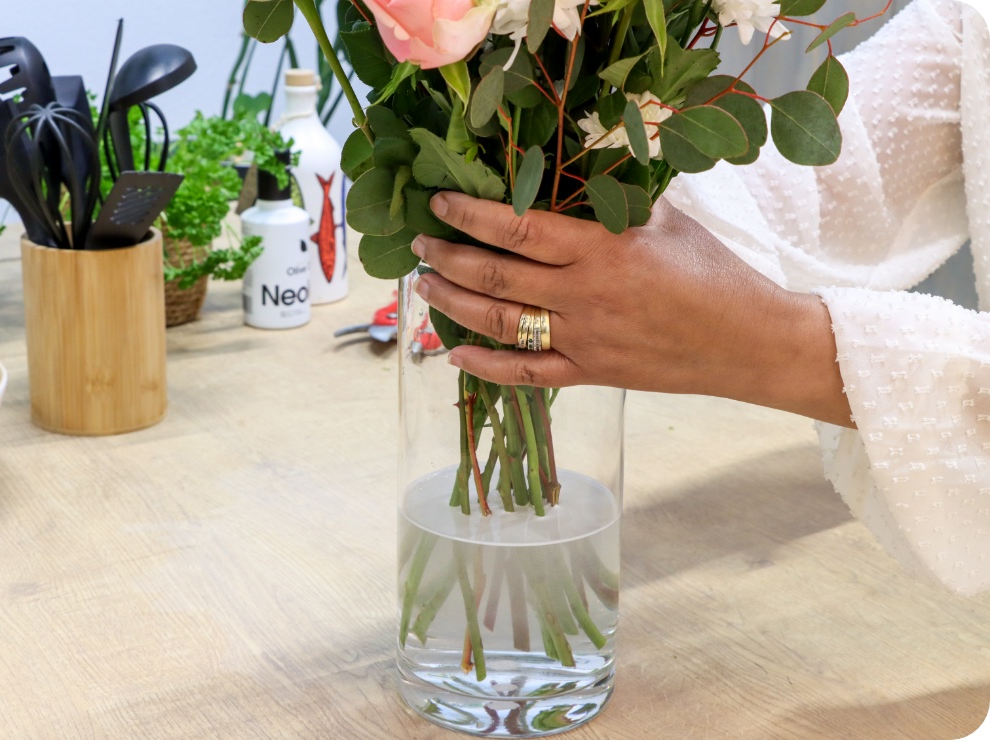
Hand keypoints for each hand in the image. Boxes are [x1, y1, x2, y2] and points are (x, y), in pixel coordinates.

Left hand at [413, 191, 852, 427]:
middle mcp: (584, 294)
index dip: (471, 216)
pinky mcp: (590, 374)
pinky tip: (454, 355)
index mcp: (602, 248)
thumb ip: (612, 200)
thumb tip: (563, 177)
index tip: (439, 205)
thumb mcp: (665, 219)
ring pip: (502, 324)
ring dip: (455, 304)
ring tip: (426, 286)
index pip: (519, 228)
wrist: (748, 341)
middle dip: (448, 258)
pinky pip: (527, 374)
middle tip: (418, 244)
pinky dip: (486, 367)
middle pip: (497, 277)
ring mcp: (584, 339)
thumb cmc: (711, 271)